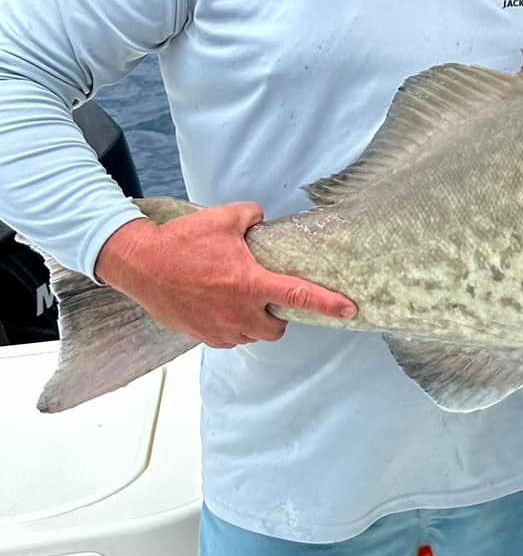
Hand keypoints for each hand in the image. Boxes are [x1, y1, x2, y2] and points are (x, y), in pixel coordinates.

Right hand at [95, 202, 357, 349]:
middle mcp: (237, 312)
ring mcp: (218, 328)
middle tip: (270, 297)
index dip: (327, 304)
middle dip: (280, 317)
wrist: (140, 264)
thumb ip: (253, 217)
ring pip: (252, 335)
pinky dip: (232, 327)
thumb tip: (262, 219)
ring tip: (242, 299)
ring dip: (255, 322)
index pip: (297, 296)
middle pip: (277, 328)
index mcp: (249, 283)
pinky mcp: (201, 336)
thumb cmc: (182, 241)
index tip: (350, 311)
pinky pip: (229, 338)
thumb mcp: (224, 217)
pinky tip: (221, 306)